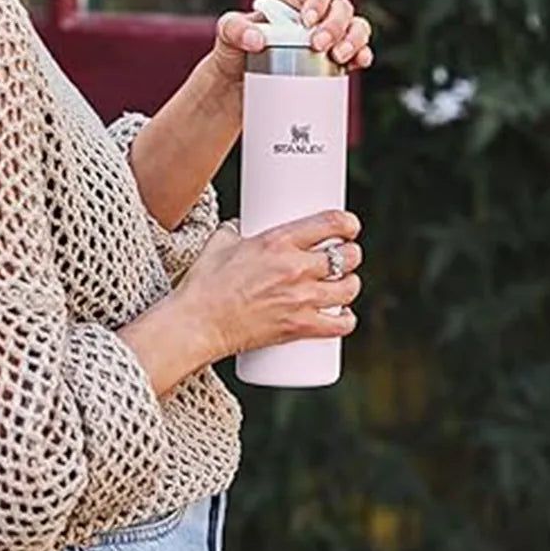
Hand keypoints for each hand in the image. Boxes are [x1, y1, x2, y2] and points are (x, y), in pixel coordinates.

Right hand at [173, 210, 363, 361]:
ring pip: (349, 289)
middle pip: (347, 257)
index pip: (330, 224)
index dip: (348, 223)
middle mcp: (295, 268)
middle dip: (352, 254)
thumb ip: (237, 230)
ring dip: (351, 285)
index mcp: (277, 242)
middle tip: (345, 255)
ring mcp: (300, 300)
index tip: (349, 226)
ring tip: (343, 284)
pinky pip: (339, 325)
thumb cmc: (204, 283)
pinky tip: (344, 315)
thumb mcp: (219, 243)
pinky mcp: (298, 327)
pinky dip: (346, 320)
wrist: (197, 323)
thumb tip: (244, 225)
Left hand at [209, 0, 373, 87]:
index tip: (308, 21)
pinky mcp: (334, 61)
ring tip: (339, 57)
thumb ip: (234, 29)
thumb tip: (258, 39)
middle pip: (341, 8)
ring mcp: (328, 37)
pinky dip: (362, 56)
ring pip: (356, 27)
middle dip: (336, 25)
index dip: (319, 1)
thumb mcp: (226, 36)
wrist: (239, 88)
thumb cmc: (234, 52)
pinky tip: (358, 63)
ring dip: (355, 40)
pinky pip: (358, 53)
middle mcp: (316, 14)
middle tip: (319, 45)